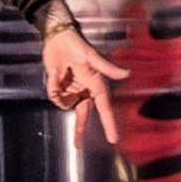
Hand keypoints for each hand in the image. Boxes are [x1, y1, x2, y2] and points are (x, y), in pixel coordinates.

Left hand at [42, 27, 129, 147]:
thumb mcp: (92, 57)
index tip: (113, 139)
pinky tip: (55, 73)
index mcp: (95, 85)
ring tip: (60, 73)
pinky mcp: (59, 86)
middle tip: (77, 144)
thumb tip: (127, 74)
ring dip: (61, 94)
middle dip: (79, 129)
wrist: (57, 37)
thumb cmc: (77, 45)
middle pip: (83, 115)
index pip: (104, 108)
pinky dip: (53, 87)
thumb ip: (107, 68)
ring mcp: (71, 89)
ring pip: (65, 104)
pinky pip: (54, 96)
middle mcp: (84, 90)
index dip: (109, 124)